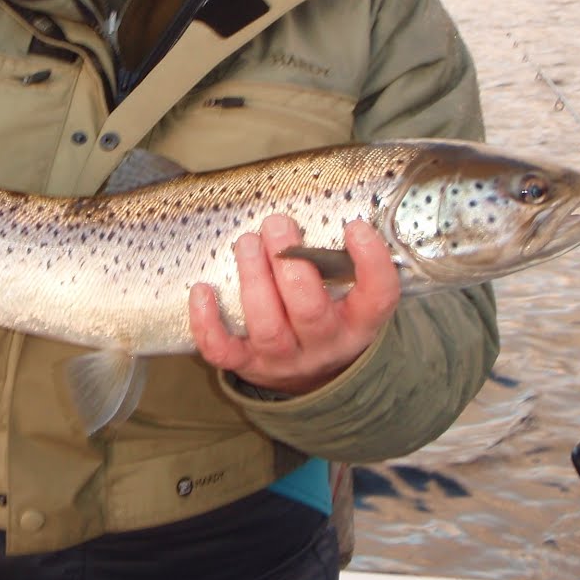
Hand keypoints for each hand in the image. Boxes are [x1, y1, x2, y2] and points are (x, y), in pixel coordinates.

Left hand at [188, 214, 401, 395]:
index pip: (377, 297)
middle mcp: (325, 344)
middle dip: (290, 262)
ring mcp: (284, 359)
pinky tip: (202, 290)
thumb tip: (316, 203)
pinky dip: (207, 322)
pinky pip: (223, 351)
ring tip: (247, 242)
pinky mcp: (248, 365)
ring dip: (254, 279)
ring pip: (267, 326)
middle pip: (309, 309)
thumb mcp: (350, 294)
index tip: (354, 226)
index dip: (370, 262)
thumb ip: (340, 259)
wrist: (311, 376)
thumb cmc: (329, 315)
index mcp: (358, 322)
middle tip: (278, 224)